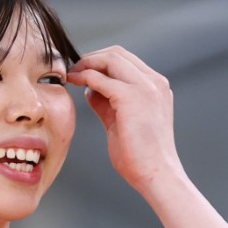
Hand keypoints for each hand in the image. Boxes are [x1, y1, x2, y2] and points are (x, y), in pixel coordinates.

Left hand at [67, 47, 181, 195]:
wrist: (156, 174)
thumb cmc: (140, 156)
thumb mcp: (121, 122)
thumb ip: (107, 103)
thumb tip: (90, 90)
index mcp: (156, 87)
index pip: (126, 60)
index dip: (100, 61)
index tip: (82, 71)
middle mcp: (154, 82)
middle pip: (118, 53)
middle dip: (91, 58)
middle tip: (72, 70)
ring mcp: (146, 87)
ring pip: (111, 59)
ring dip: (87, 63)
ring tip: (71, 75)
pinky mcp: (132, 97)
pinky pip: (101, 78)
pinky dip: (85, 76)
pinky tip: (74, 82)